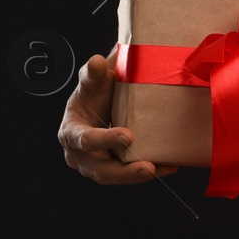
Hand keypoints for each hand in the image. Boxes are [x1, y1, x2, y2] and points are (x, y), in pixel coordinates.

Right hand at [58, 42, 178, 183]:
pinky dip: (148, 172)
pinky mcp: (113, 169)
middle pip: (100, 169)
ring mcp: (95, 165)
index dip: (105, 140)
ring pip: (115, 177)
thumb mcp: (91, 80)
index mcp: (70, 132)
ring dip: (138, 176)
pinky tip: (168, 166)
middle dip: (124, 171)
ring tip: (161, 168)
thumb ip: (92, 73)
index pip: (85, 140)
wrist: (101, 102)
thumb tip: (97, 62)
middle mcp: (80, 155)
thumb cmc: (93, 92)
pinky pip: (129, 175)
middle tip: (148, 167)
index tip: (128, 135)